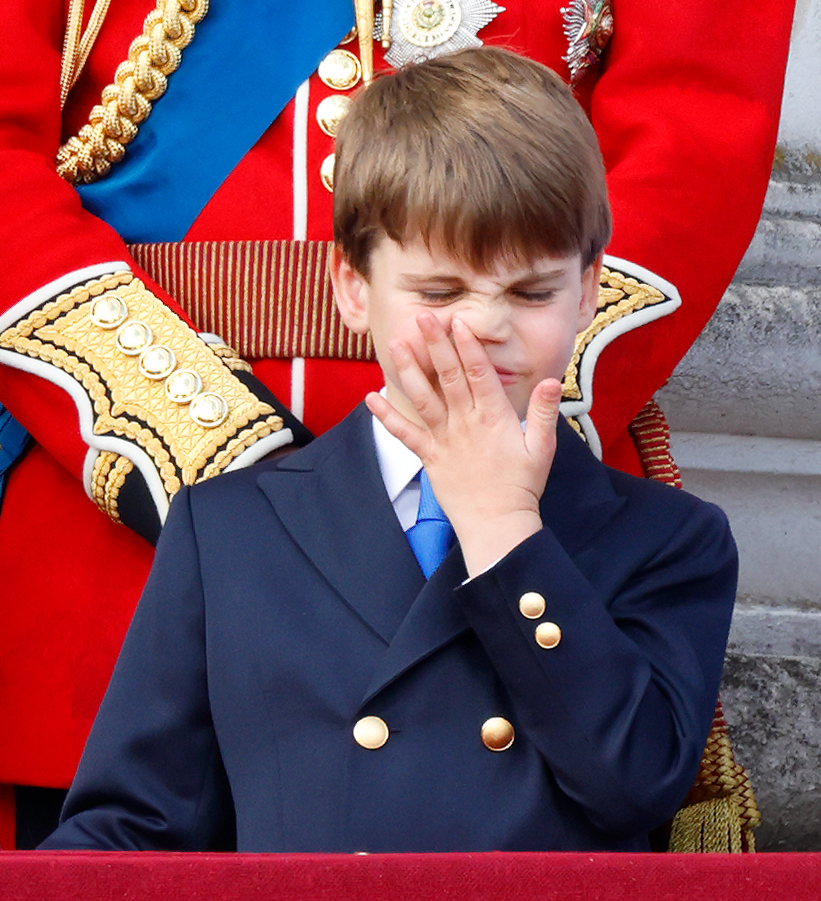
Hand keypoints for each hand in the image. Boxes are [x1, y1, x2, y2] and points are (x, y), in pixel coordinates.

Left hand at [366, 313, 561, 575]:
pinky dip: (386, 416)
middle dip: (434, 344)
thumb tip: (550, 379)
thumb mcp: (543, 446)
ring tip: (395, 343)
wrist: (497, 523)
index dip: (466, 345)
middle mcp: (465, 423)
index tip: (456, 321)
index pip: (478, 372)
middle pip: (447, 376)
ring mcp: (444, 439)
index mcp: (493, 416)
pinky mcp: (429, 457)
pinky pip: (405, 434)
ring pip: (422, 398)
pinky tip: (371, 397)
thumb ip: (544, 411)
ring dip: (408, 370)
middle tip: (422, 317)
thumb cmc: (522, 485)